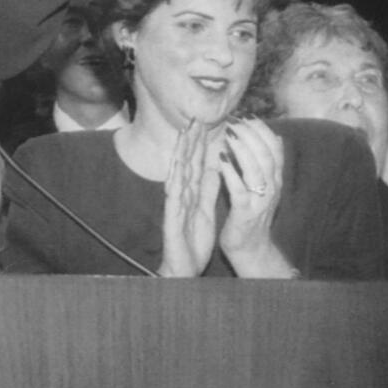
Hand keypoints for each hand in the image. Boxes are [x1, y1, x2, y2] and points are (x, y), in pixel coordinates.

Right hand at [159, 121, 222, 277]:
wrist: (184, 268)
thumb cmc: (192, 240)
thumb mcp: (205, 210)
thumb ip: (209, 190)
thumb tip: (215, 167)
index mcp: (192, 194)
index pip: (196, 164)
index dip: (199, 144)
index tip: (203, 124)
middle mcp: (182, 195)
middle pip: (186, 164)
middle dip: (189, 142)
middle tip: (193, 120)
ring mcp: (175, 206)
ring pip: (178, 176)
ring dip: (180, 155)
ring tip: (183, 136)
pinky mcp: (172, 219)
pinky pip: (174, 199)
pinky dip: (175, 183)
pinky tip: (176, 169)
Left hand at [215, 118, 292, 277]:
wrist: (251, 249)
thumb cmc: (253, 214)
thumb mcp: (264, 187)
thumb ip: (267, 163)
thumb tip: (274, 136)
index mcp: (276, 179)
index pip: (275, 148)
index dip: (262, 129)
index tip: (247, 115)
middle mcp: (272, 188)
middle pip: (266, 154)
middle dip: (250, 134)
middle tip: (234, 120)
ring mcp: (260, 201)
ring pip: (255, 169)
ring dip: (241, 148)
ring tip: (228, 133)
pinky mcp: (245, 213)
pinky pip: (240, 190)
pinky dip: (231, 173)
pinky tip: (220, 160)